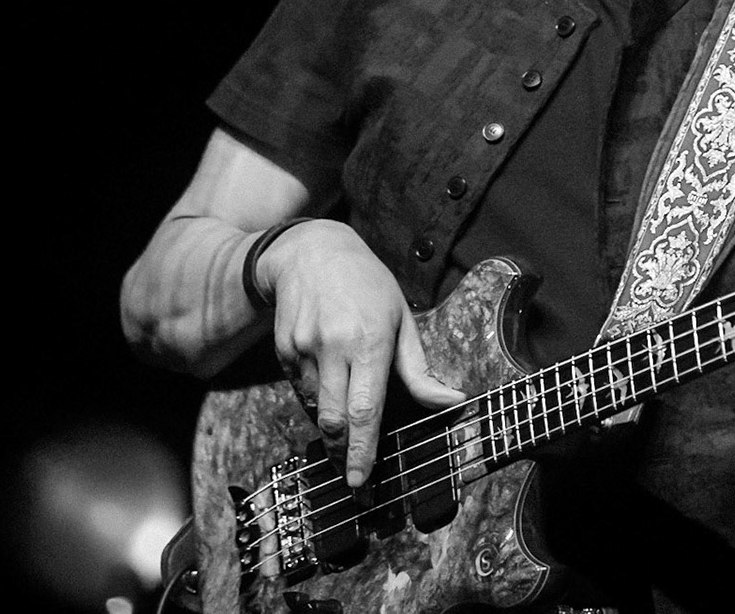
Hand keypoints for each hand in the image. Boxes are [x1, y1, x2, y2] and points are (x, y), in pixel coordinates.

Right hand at [259, 220, 465, 485]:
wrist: (310, 253)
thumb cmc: (368, 285)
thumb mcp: (402, 318)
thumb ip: (419, 369)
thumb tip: (450, 402)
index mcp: (369, 341)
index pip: (366, 409)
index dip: (363, 450)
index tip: (362, 481)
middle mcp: (332, 348)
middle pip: (336, 420)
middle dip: (344, 455)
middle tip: (356, 480)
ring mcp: (303, 351)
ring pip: (318, 410)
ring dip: (334, 430)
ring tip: (349, 438)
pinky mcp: (283, 352)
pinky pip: (303, 392)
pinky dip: (320, 403)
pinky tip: (333, 392)